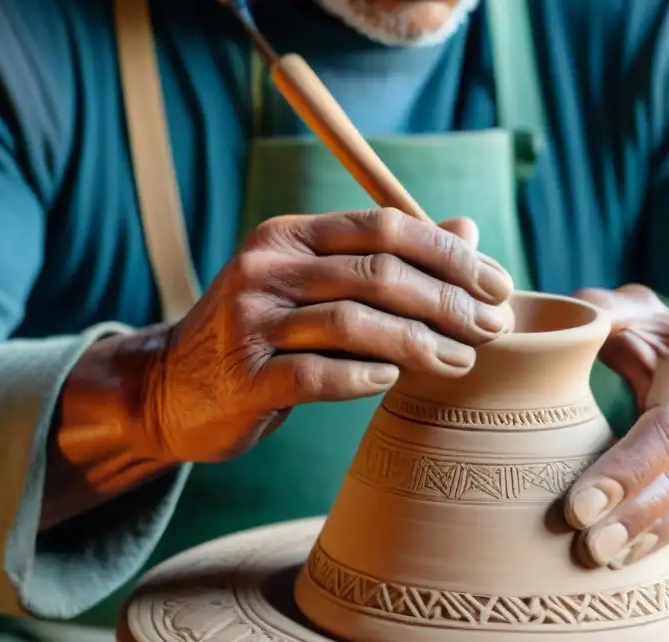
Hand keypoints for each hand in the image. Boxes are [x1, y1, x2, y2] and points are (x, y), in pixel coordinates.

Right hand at [142, 209, 512, 463]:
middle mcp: (267, 268)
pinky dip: (364, 378)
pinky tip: (394, 382)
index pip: (385, 227)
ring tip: (462, 361)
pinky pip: (318, 375)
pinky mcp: (245, 378)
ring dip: (420, 343)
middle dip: (448, 300)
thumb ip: (387, 258)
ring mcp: (251, 322)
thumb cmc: (265, 336)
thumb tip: (468, 230)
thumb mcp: (317, 285)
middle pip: (378, 273)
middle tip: (493, 328)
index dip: (450, 254)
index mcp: (290, 235)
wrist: (170, 388)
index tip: (498, 285)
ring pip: (353, 322)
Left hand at [564, 285, 668, 578]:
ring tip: (613, 561)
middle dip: (636, 515)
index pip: (667, 427)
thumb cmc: (659, 345)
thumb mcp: (638, 315)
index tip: (577, 507)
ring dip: (660, 537)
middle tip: (588, 548)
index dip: (625, 470)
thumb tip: (567, 324)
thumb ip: (603, 312)